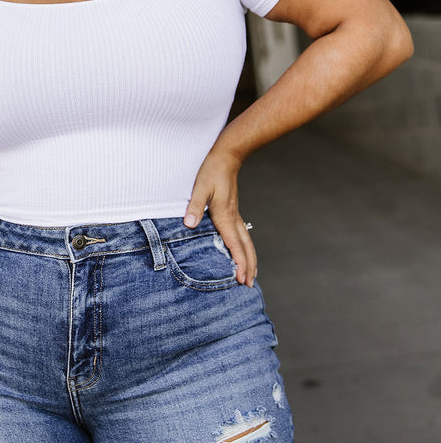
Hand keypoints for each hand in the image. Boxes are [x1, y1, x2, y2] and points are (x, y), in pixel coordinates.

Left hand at [183, 147, 256, 286]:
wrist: (226, 157)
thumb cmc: (212, 172)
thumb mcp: (200, 188)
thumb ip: (195, 206)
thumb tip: (190, 224)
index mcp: (225, 216)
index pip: (234, 245)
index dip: (239, 263)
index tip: (241, 279)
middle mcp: (233, 219)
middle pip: (245, 247)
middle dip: (248, 267)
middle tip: (249, 285)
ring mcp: (235, 215)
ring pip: (247, 242)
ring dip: (250, 259)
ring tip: (252, 275)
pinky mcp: (233, 212)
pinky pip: (242, 235)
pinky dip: (246, 248)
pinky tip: (243, 251)